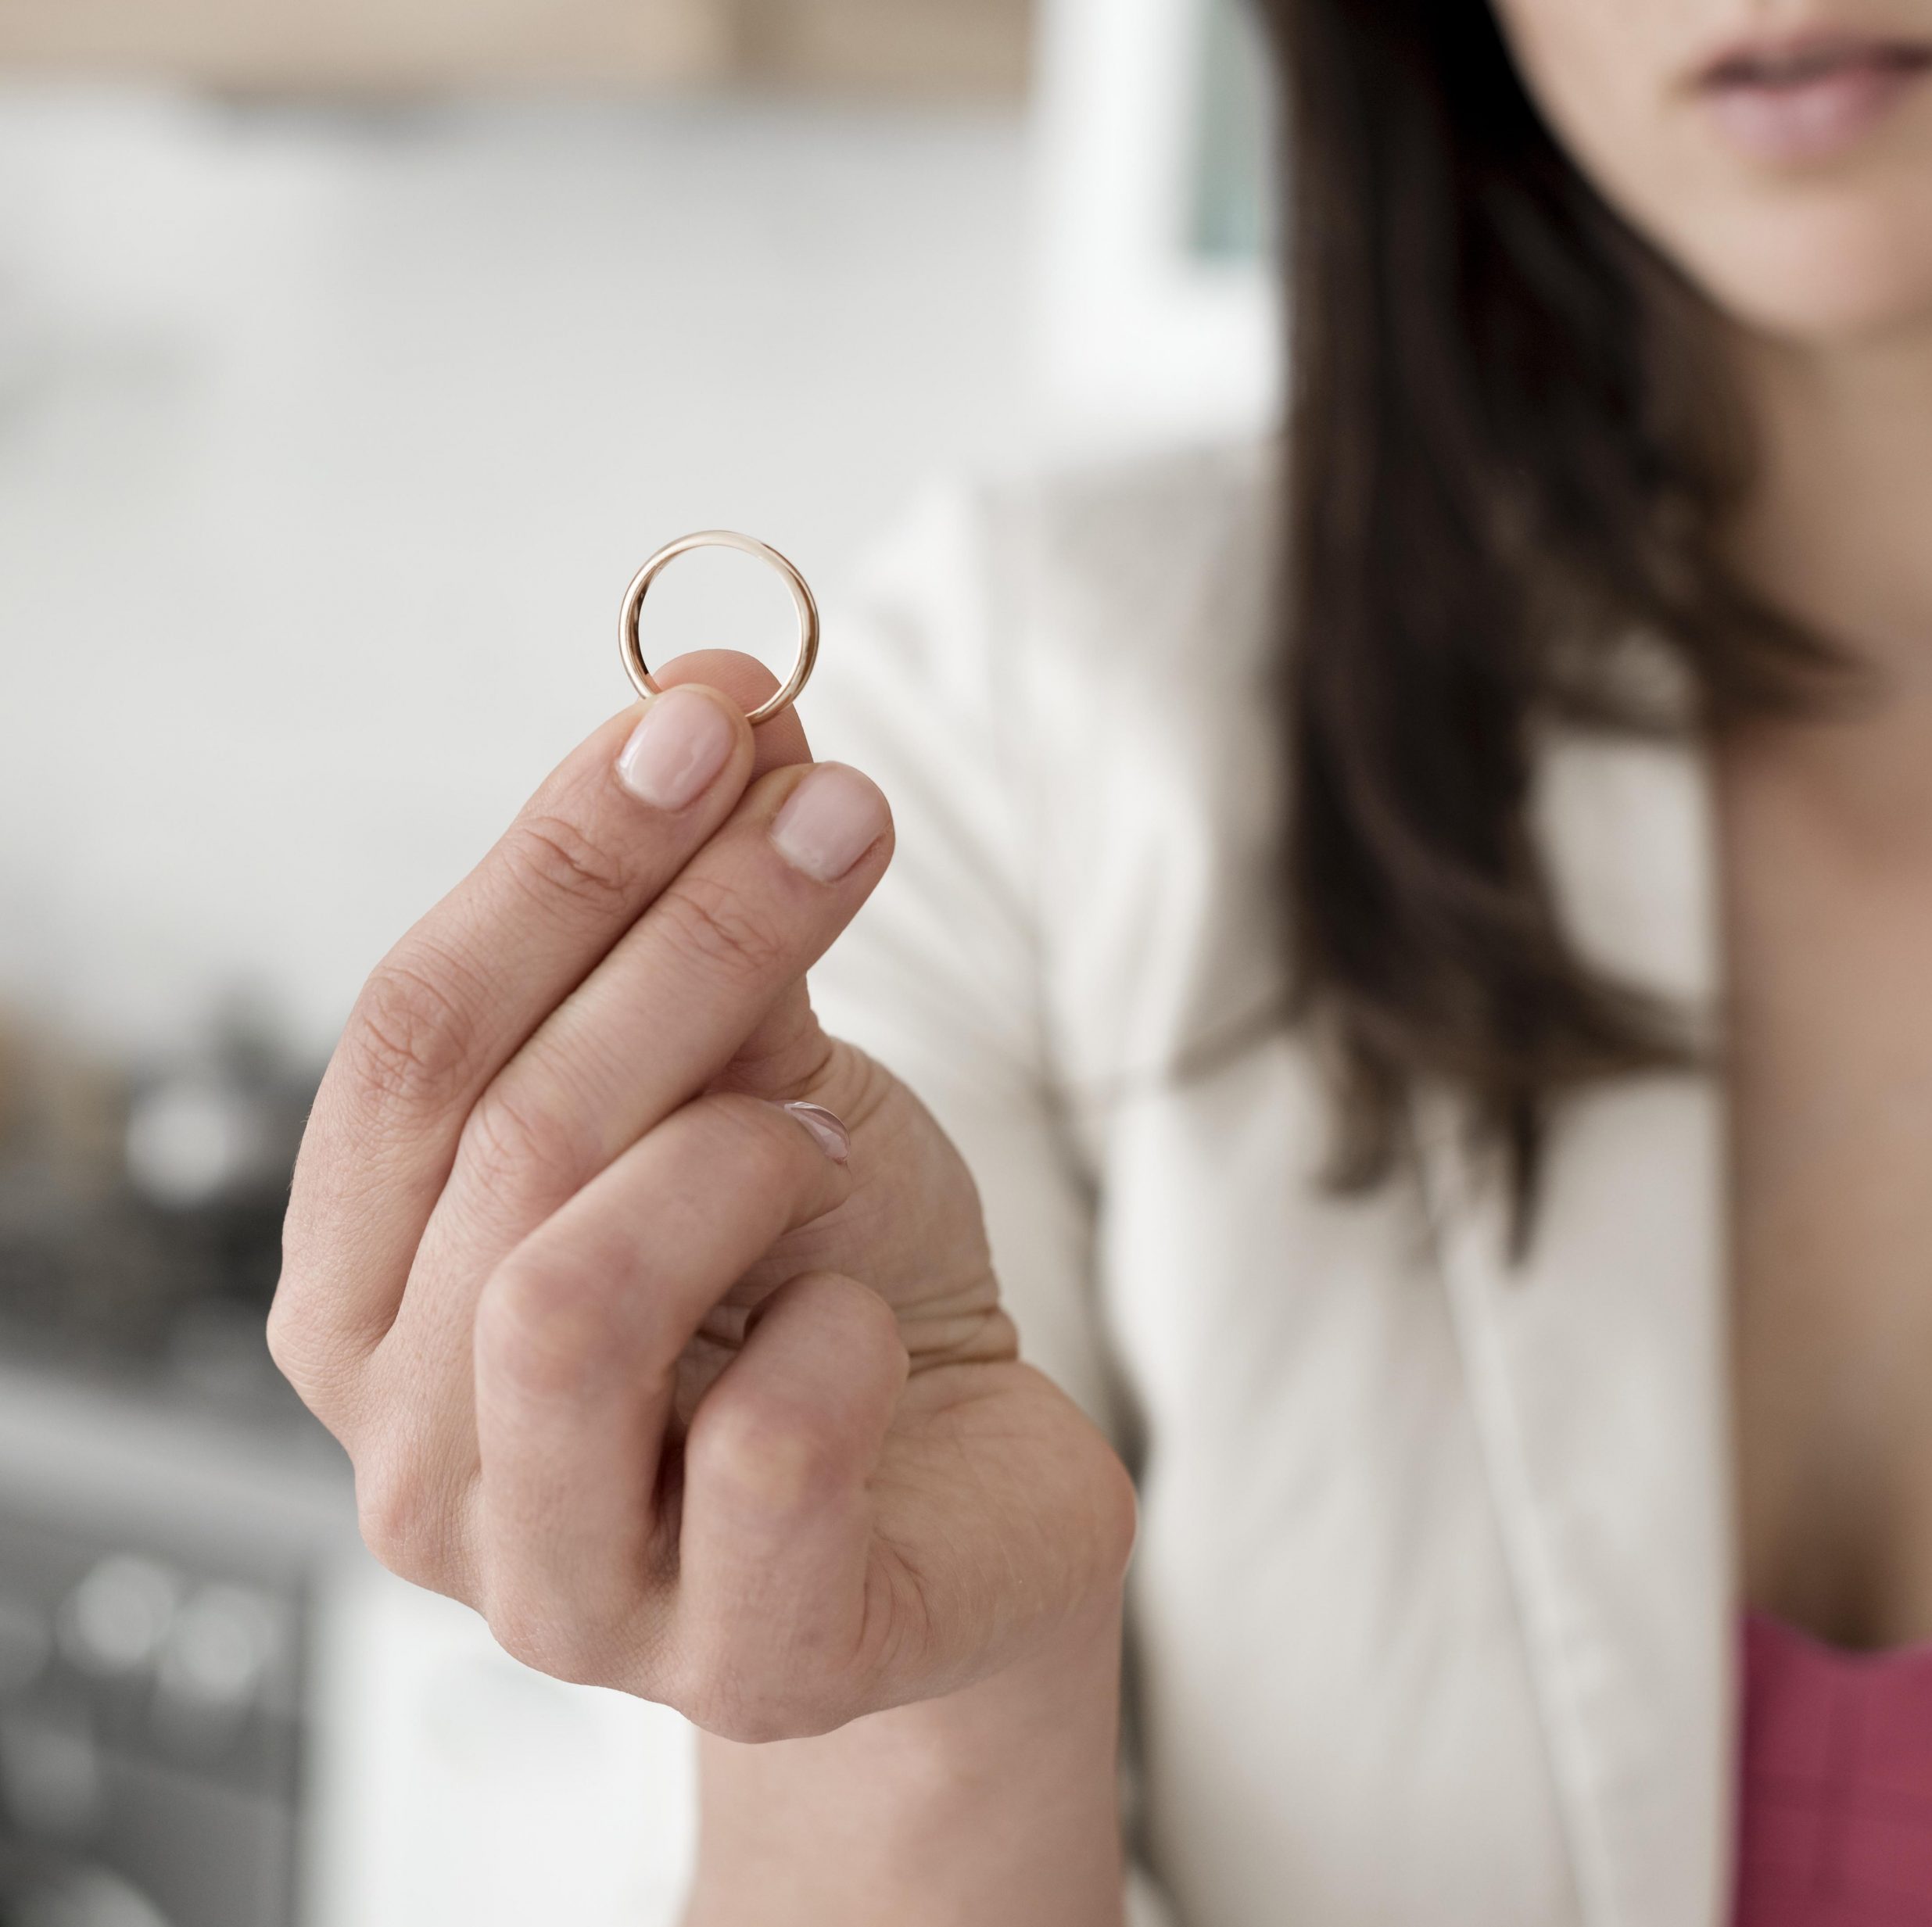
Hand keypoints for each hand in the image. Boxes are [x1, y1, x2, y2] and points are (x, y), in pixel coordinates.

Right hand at [269, 652, 1134, 1741]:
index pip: (411, 1034)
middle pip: (504, 1133)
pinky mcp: (728, 1664)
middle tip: (839, 811)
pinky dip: (845, 1337)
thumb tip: (733, 716)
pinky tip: (867, 1321)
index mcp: (372, 1287)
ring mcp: (549, 1581)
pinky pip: (765, 1457)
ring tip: (818, 1136)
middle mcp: (410, 1450)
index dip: (555, 853)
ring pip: (570, 1296)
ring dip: (736, 1150)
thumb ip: (716, 945)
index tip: (703, 708)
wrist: (951, 1492)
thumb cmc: (821, 1288)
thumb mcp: (759, 1094)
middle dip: (686, 935)